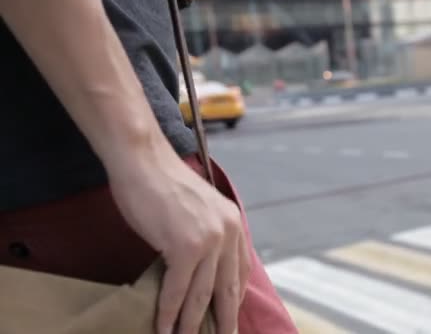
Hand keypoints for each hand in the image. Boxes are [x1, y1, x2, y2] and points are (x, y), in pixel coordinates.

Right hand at [108, 146, 250, 333]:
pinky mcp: (185, 246)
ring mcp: (209, 240)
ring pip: (203, 295)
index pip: (240, 272)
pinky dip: (169, 313)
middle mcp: (229, 232)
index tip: (228, 319)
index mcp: (234, 224)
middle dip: (223, 320)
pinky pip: (178, 290)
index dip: (233, 301)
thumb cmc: (162, 185)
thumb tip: (201, 272)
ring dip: (193, 324)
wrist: (143, 161)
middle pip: (228, 289)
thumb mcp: (198, 212)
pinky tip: (163, 329)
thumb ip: (206, 238)